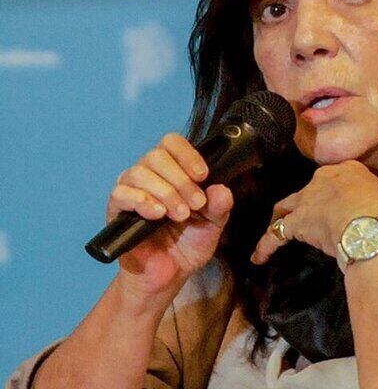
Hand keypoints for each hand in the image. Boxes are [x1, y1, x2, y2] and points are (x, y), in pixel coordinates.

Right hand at [107, 133, 232, 299]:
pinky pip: (121, 193)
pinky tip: (158, 215)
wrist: (168, 274)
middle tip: (195, 204)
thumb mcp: (213, 224)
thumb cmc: (189, 244)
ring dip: (165, 192)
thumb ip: (220, 206)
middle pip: (157, 155)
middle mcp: (150, 175)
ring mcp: (131, 190)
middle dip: (181, 179)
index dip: (188, 154)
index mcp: (173, 171)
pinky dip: (143, 201)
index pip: (172, 143)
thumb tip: (221, 189)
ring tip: (180, 215)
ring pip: (140, 172)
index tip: (203, 176)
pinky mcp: (116, 209)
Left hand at [251, 160, 377, 263]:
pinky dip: (266, 245)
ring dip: (280, 219)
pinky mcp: (297, 223)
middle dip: (306, 203)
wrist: (374, 226)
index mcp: (349, 170)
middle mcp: (324, 179)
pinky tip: (259, 256)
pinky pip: (275, 235)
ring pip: (286, 207)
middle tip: (306, 218)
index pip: (336, 179)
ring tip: (274, 232)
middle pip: (308, 190)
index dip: (334, 193)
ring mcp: (308, 200)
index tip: (336, 204)